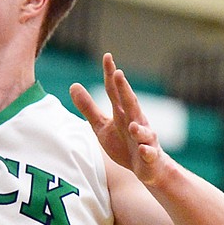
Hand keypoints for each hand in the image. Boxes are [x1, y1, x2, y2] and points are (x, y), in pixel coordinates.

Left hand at [71, 54, 167, 187]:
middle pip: (130, 104)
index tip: (107, 56)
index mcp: (123, 113)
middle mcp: (136, 121)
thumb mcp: (101, 126)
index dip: (111, 75)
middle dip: (125, 90)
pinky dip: (146, 151)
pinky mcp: (150, 156)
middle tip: (119, 74)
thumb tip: (73, 85)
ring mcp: (145, 139)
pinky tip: (142, 149)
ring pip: (144, 130)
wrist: (147, 168)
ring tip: (132, 125)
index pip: (115, 91)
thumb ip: (88, 108)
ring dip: (139, 127)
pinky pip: (149, 153)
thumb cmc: (124, 144)